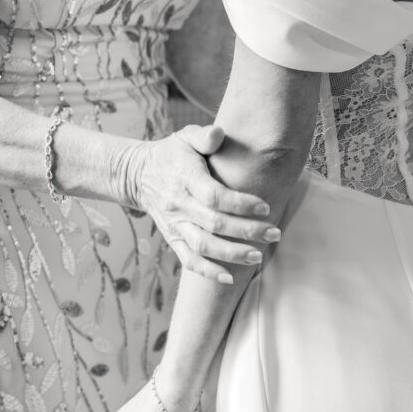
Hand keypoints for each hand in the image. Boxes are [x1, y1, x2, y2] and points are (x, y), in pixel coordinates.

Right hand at [130, 125, 281, 283]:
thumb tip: (218, 134)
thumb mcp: (184, 137)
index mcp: (184, 178)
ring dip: (231, 255)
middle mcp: (178, 204)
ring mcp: (175, 225)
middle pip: (214, 224)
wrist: (138, 175)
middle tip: (274, 234)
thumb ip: (203, 136)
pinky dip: (208, 272)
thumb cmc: (172, 154)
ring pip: (203, 246)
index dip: (241, 204)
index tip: (265, 207)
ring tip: (258, 256)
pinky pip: (189, 260)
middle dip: (246, 232)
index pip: (214, 196)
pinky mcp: (172, 239)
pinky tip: (230, 278)